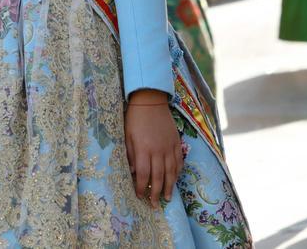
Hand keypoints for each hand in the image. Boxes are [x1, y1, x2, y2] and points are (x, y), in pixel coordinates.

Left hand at [125, 89, 182, 206]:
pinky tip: (175, 180)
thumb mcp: (127, 136)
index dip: (141, 187)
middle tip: (155, 205)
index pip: (142, 174)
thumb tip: (131, 172)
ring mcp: (169, 147)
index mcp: (143, 149)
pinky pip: (179, 162)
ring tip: (168, 198)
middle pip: (158, 177)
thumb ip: (130, 155)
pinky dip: (177, 173)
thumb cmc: (134, 119)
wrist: (150, 101)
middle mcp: (157, 151)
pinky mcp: (176, 143)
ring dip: (169, 187)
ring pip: (171, 172)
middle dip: (156, 193)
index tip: (139, 196)